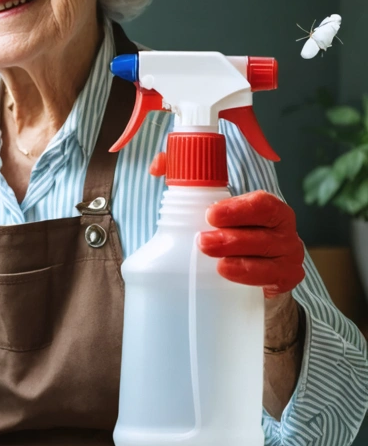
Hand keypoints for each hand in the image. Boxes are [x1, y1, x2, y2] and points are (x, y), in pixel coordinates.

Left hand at [149, 155, 303, 297]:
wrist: (250, 272)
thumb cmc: (228, 231)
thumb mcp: (211, 207)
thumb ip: (184, 178)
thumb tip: (158, 165)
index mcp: (268, 208)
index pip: (262, 204)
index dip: (238, 209)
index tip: (210, 214)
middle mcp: (283, 230)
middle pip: (264, 231)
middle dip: (231, 237)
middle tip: (202, 240)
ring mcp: (288, 256)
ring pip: (266, 255)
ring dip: (236, 256)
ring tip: (209, 255)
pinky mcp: (286, 279)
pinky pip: (271, 277)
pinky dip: (247, 275)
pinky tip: (227, 272)